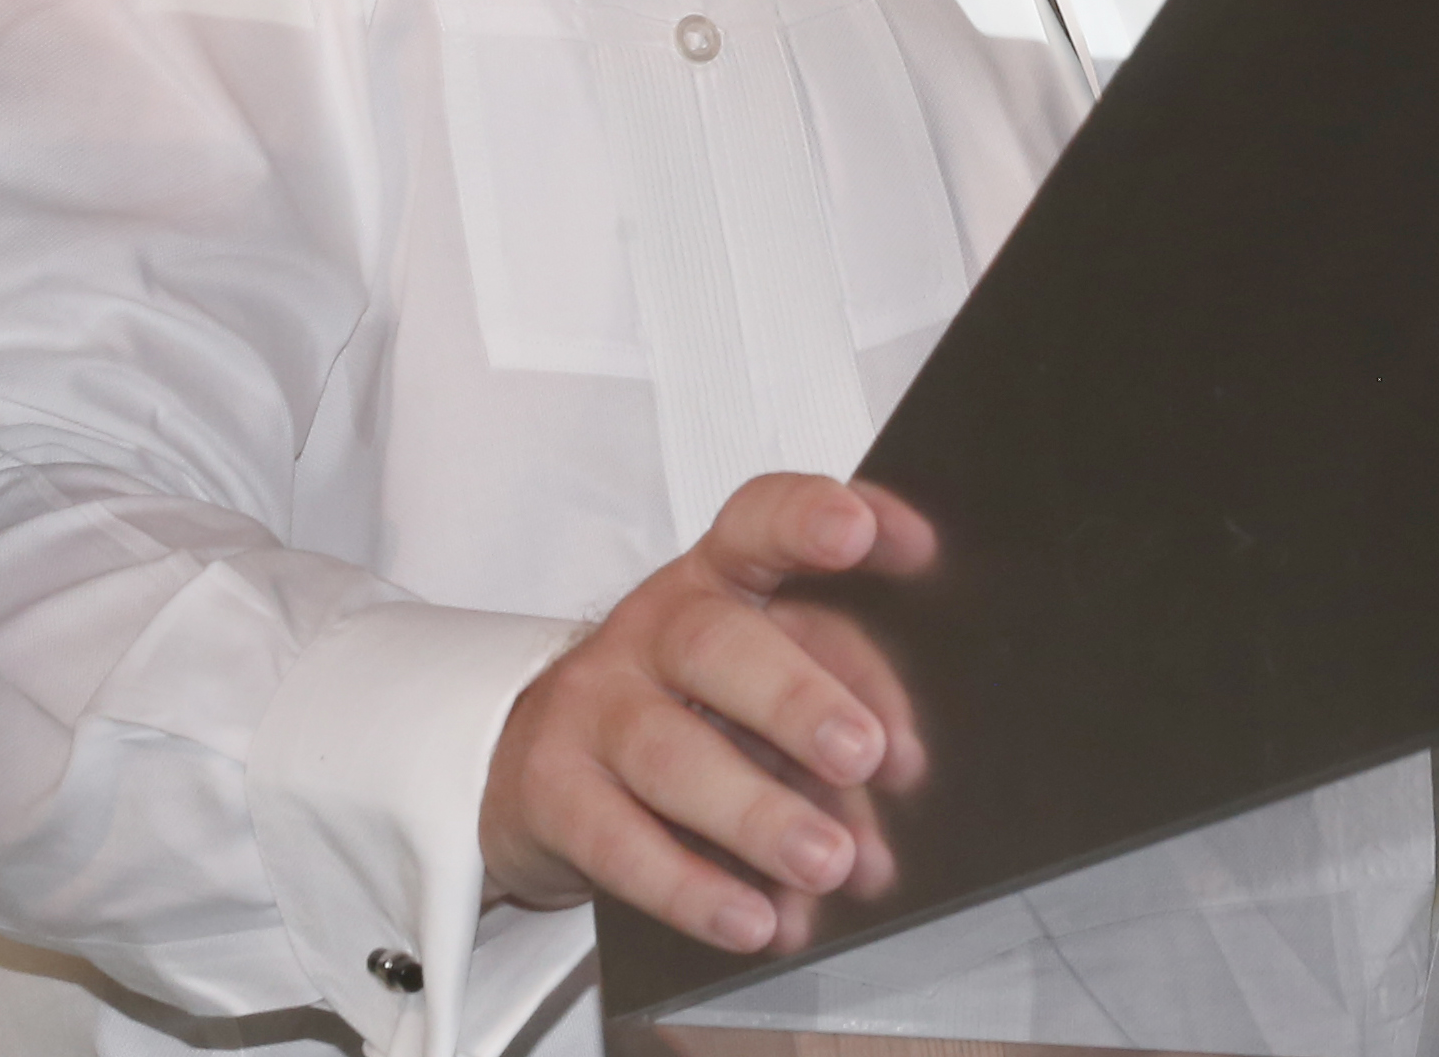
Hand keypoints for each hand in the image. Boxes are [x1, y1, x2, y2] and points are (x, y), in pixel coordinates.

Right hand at [478, 473, 936, 952]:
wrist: (539, 767)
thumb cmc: (686, 714)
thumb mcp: (763, 693)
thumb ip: (834, 721)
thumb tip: (899, 786)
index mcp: (718, 581)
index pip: (758, 524)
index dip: (808, 518)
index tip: (867, 533)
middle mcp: (653, 630)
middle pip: (718, 644)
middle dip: (798, 699)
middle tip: (864, 755)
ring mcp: (594, 707)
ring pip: (672, 754)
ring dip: (760, 814)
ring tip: (829, 862)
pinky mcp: (551, 793)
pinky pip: (619, 842)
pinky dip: (693, 888)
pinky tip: (754, 919)